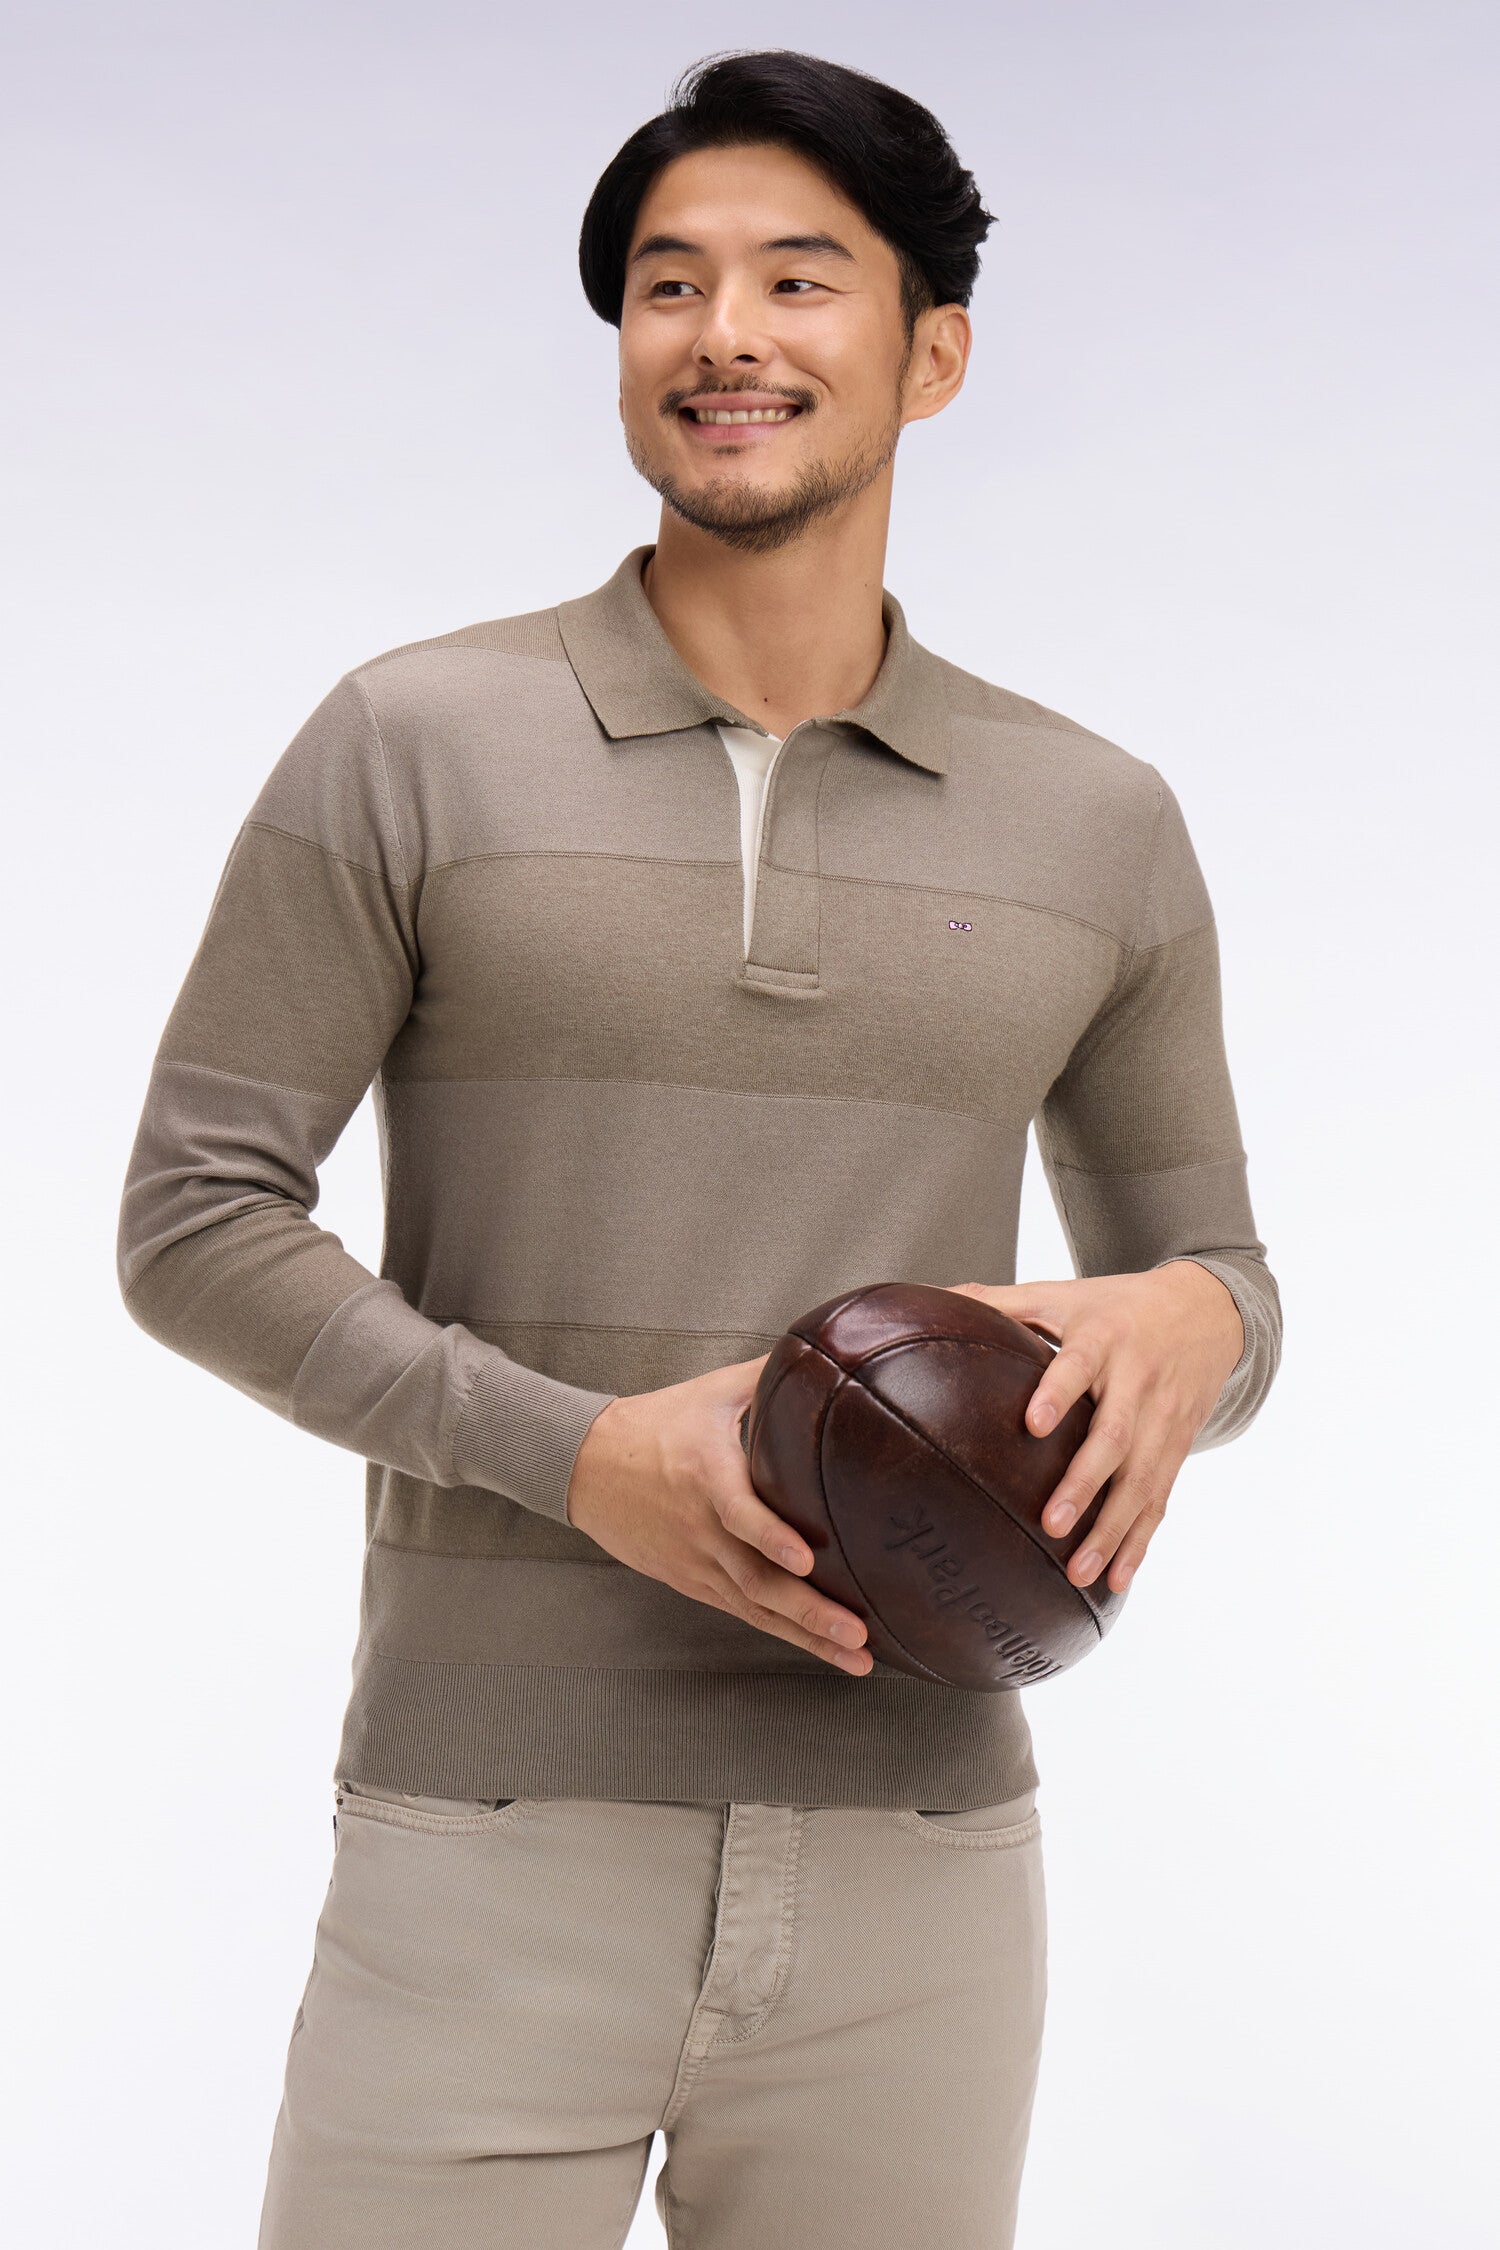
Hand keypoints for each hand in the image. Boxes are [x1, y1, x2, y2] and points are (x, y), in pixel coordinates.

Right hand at [563, 1354, 874, 1675]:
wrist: (586, 1466)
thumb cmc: (656, 1424)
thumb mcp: (710, 1391)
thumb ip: (767, 1376)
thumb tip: (825, 1351)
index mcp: (705, 1474)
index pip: (738, 1512)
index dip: (770, 1536)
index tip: (805, 1558)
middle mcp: (701, 1527)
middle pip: (755, 1579)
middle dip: (809, 1611)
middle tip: (856, 1633)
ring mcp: (696, 1562)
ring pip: (754, 1607)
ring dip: (806, 1636)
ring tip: (856, 1658)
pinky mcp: (693, 1582)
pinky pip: (743, 1612)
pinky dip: (783, 1632)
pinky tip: (823, 1649)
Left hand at [937, 1263, 1244, 1594]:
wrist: (1209, 1311)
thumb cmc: (1116, 1306)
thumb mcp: (1063, 1295)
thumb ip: (1000, 1301)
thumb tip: (935, 1298)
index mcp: (1103, 1338)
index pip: (1080, 1364)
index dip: (1059, 1391)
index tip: (1033, 1424)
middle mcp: (1138, 1382)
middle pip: (1115, 1437)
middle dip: (1085, 1483)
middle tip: (1051, 1523)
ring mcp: (1163, 1421)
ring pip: (1142, 1481)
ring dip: (1112, 1530)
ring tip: (1078, 1573)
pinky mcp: (1177, 1449)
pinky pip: (1159, 1501)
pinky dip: (1139, 1543)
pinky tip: (1116, 1581)